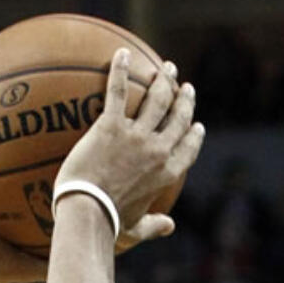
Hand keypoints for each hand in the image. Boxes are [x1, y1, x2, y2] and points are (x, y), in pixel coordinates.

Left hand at [55, 50, 204, 245]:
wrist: (87, 215)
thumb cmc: (109, 226)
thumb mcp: (135, 229)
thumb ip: (153, 225)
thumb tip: (169, 227)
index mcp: (167, 173)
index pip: (189, 148)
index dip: (194, 134)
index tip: (196, 124)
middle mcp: (158, 150)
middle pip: (178, 117)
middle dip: (184, 99)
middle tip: (184, 87)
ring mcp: (136, 136)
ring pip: (157, 99)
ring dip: (164, 80)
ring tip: (166, 68)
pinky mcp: (110, 127)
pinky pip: (117, 91)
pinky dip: (120, 70)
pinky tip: (121, 53)